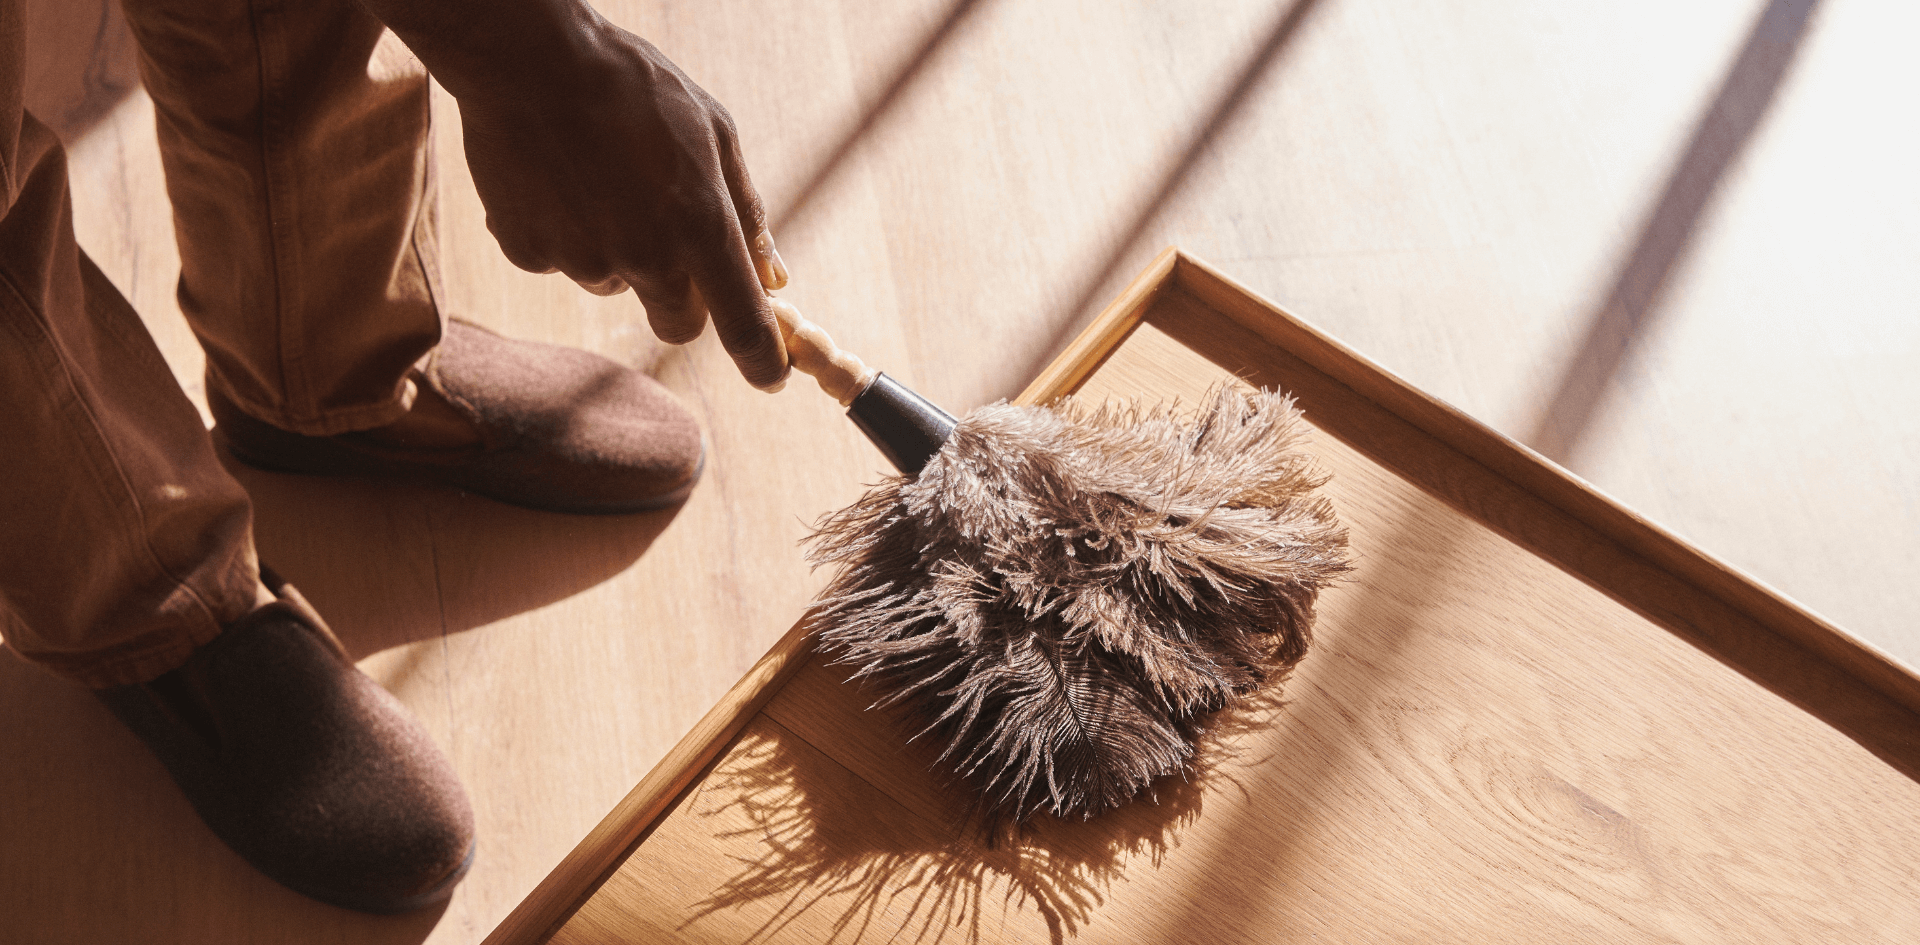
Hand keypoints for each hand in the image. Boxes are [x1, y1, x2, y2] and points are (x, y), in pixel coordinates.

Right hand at [450, 19, 790, 389]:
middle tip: (673, 243)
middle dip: (687, 299)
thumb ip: (747, 211)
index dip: (763, 360)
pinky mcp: (528, 251)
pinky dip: (566, 233)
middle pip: (679, 322)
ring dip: (621, 253)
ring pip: (617, 283)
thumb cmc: (634, 87)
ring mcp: (581, 259)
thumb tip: (772, 275)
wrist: (529, 58)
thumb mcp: (715, 132)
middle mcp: (644, 256)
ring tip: (604, 180)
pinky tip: (560, 179)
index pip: (742, 325)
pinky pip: (561, 261)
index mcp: (700, 226)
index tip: (772, 375)